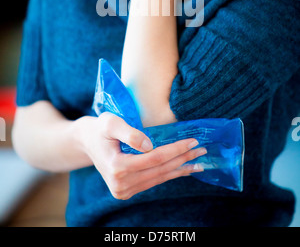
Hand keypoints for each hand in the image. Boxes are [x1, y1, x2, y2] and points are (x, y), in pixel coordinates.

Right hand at [77, 112, 205, 199]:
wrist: (86, 141)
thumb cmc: (99, 128)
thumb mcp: (110, 122)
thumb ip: (129, 133)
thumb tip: (150, 145)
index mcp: (117, 167)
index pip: (154, 158)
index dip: (176, 149)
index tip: (193, 141)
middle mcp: (120, 184)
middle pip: (159, 170)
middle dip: (183, 159)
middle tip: (202, 150)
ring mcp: (123, 191)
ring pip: (159, 178)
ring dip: (180, 169)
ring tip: (199, 161)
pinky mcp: (126, 191)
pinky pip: (153, 182)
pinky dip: (169, 174)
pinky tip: (183, 169)